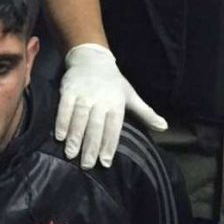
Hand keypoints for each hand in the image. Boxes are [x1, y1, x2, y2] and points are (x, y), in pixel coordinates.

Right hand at [56, 44, 166, 168]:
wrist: (92, 58)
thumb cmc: (113, 81)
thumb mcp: (130, 95)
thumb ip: (145, 113)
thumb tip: (164, 127)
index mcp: (116, 103)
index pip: (113, 128)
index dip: (109, 145)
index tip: (105, 162)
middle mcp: (101, 100)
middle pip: (95, 126)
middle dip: (91, 146)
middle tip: (87, 165)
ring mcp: (84, 95)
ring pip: (79, 118)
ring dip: (75, 137)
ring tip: (71, 155)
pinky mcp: (68, 90)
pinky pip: (64, 108)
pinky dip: (62, 122)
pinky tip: (59, 137)